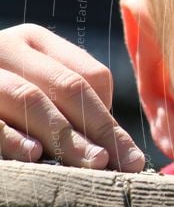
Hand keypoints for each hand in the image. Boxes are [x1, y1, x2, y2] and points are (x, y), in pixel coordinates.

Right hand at [0, 23, 144, 170]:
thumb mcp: (30, 84)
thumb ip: (67, 104)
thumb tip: (120, 150)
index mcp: (34, 42)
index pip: (89, 75)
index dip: (110, 116)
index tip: (128, 155)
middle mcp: (5, 47)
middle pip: (66, 86)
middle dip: (99, 128)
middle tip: (124, 164)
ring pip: (28, 98)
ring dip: (64, 135)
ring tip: (93, 163)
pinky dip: (9, 136)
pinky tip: (33, 156)